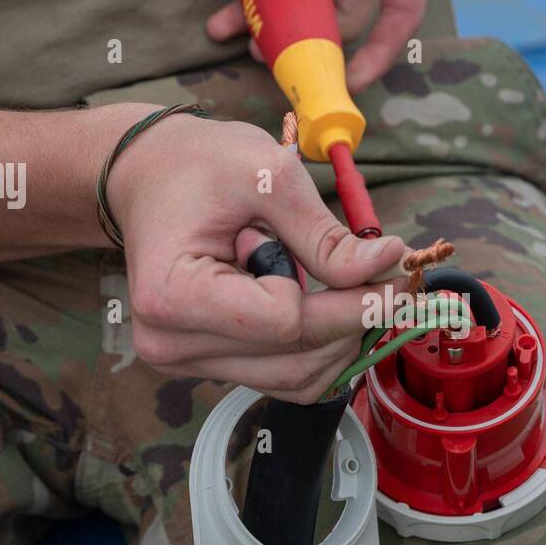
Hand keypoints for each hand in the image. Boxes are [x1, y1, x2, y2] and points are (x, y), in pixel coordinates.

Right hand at [104, 109, 405, 401]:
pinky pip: (286, 377)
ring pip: (298, 379)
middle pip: (296, 357)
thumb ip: (325, 234)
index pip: (285, 322)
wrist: (151, 176)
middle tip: (394, 274)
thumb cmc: (201, 165)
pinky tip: (330, 305)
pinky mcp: (211, 365)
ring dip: (345, 340)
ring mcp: (188, 360)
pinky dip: (323, 349)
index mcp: (172, 295)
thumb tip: (387, 265)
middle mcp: (170, 343)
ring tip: (354, 283)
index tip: (379, 258)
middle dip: (357, 318)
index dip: (341, 295)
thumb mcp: (268, 176)